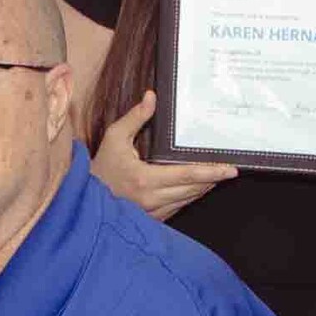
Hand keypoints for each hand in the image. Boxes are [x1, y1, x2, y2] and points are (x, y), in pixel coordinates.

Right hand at [95, 92, 234, 220]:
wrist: (85, 198)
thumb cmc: (101, 167)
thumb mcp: (114, 138)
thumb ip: (136, 117)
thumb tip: (151, 97)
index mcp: (145, 179)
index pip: (187, 176)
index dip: (211, 172)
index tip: (230, 169)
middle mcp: (152, 198)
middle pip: (194, 189)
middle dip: (212, 178)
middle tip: (227, 168)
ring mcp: (153, 211)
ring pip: (189, 199)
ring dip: (203, 187)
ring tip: (216, 175)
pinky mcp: (153, 218)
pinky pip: (179, 206)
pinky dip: (191, 195)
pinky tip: (197, 186)